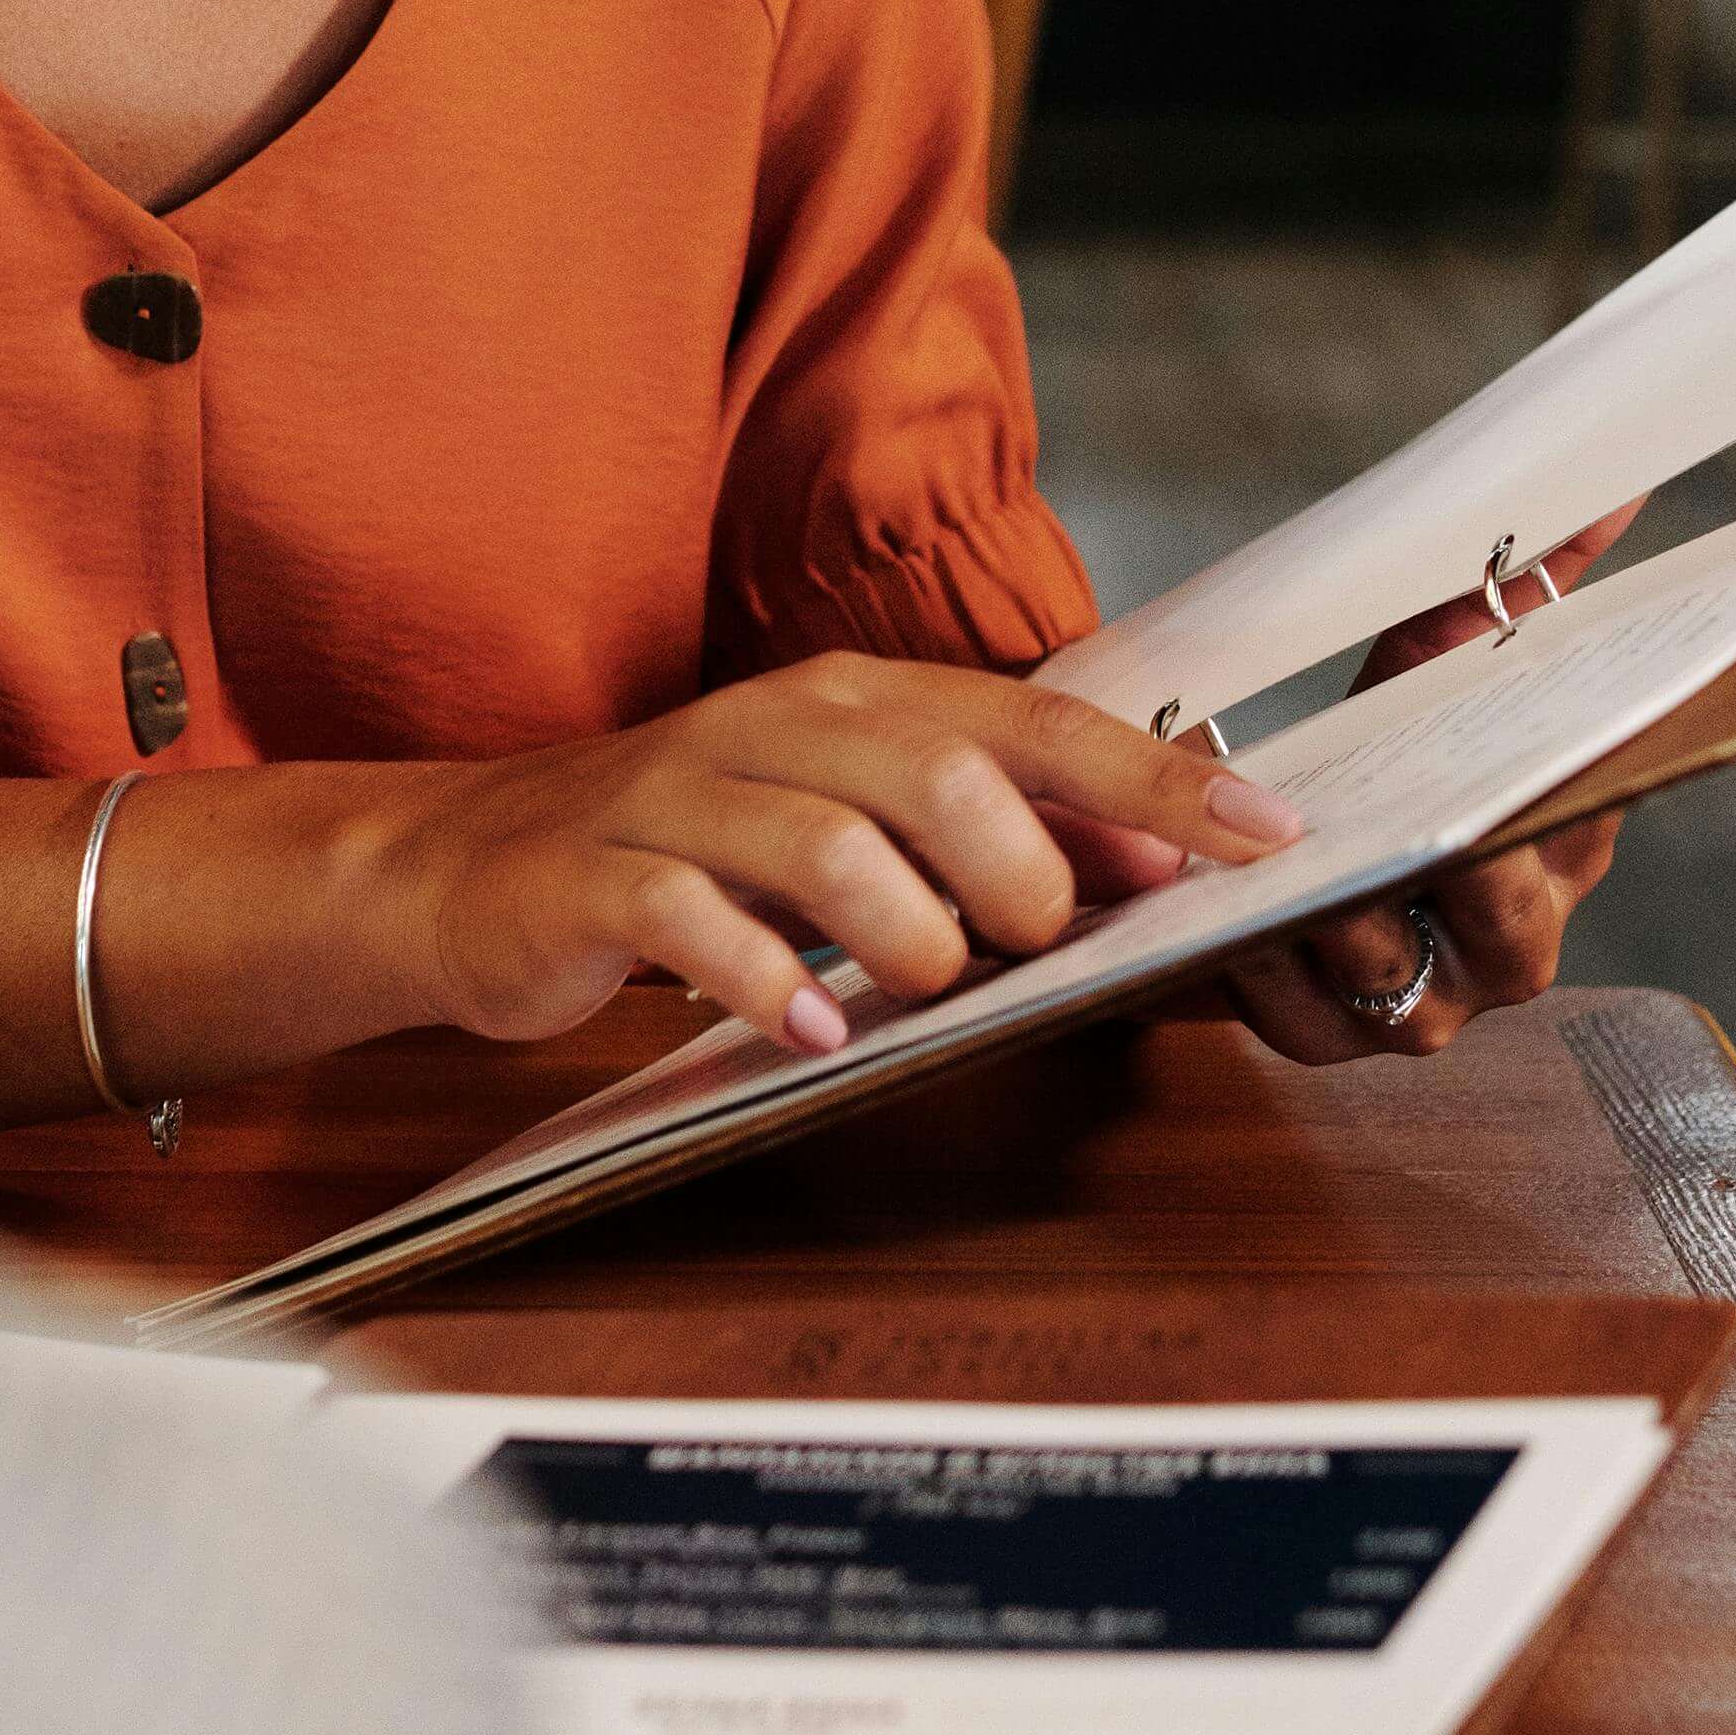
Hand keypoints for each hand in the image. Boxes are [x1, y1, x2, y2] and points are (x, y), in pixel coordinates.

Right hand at [374, 654, 1302, 1058]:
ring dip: (907, 936)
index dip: (1154, 779)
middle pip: (937, 772)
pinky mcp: (597, 878)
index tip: (1265, 831)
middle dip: (1019, 873)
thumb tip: (1154, 855)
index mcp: (858, 702)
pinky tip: (808, 1032)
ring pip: (826, 844)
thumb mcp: (849, 821)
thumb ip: (988, 830)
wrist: (470, 865)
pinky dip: (768, 985)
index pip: (1037, 723)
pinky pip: (693, 923)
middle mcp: (776, 726)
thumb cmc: (691, 851)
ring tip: (921, 989)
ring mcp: (680, 796)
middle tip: (1031, 947)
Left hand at [1210, 500, 1643, 1066]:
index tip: (1521, 768)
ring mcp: (1411, 1006)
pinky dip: (1238, 953)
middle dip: (1458, 886)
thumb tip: (1609, 485)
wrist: (1297, 828)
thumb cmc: (1393, 734)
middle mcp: (1505, 952)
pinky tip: (1196, 899)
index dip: (1550, 809)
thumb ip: (1528, 576)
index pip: (1575, 833)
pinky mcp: (1312, 1030)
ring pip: (1384, 980)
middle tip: (1406, 837)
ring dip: (1332, 922)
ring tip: (1278, 868)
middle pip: (1501, 932)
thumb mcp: (1451, 647)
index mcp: (1561, 855)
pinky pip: (1278, 1006)